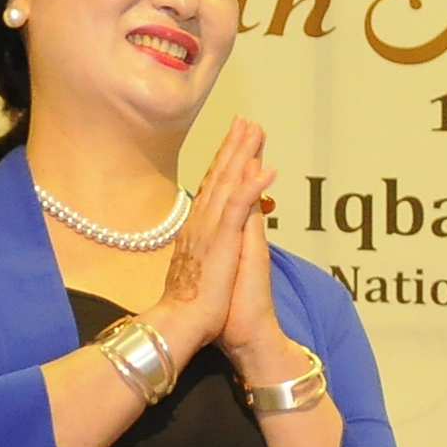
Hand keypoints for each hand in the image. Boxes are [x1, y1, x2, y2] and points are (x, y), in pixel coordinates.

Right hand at [149, 118, 276, 367]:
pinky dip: (252, 185)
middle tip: (246, 121)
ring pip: (228, 182)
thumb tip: (213, 238)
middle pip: (220, 176)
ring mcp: (210, 229)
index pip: (213, 188)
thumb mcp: (201, 270)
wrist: (180, 325)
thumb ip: (207, 248)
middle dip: (234, 147)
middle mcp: (201, 223)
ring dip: (242, 154)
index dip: (223, 162)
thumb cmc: (190, 307)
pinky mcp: (220, 241)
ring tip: (256, 131)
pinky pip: (238, 206)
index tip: (233, 141)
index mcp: (199, 231)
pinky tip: (267, 168)